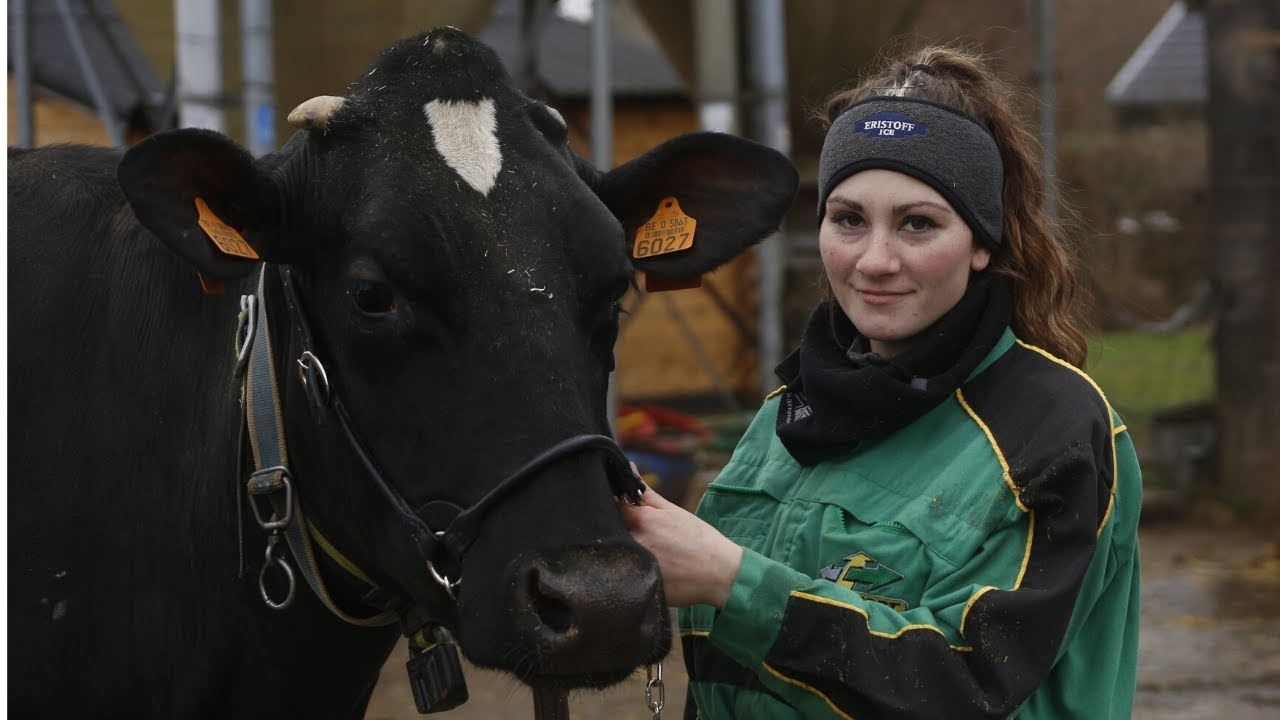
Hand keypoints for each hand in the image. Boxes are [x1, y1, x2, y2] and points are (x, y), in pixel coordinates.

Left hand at [618, 486, 742, 608]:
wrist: (720, 574)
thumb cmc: (699, 540)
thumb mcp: (673, 511)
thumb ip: (647, 493)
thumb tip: (629, 468)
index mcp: (641, 521)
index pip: (611, 508)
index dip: (611, 507)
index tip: (617, 509)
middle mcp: (634, 543)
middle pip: (612, 533)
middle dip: (617, 530)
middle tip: (639, 536)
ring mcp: (635, 567)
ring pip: (616, 555)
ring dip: (623, 551)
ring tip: (648, 555)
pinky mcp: (638, 587)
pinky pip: (625, 576)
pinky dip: (630, 571)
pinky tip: (649, 570)